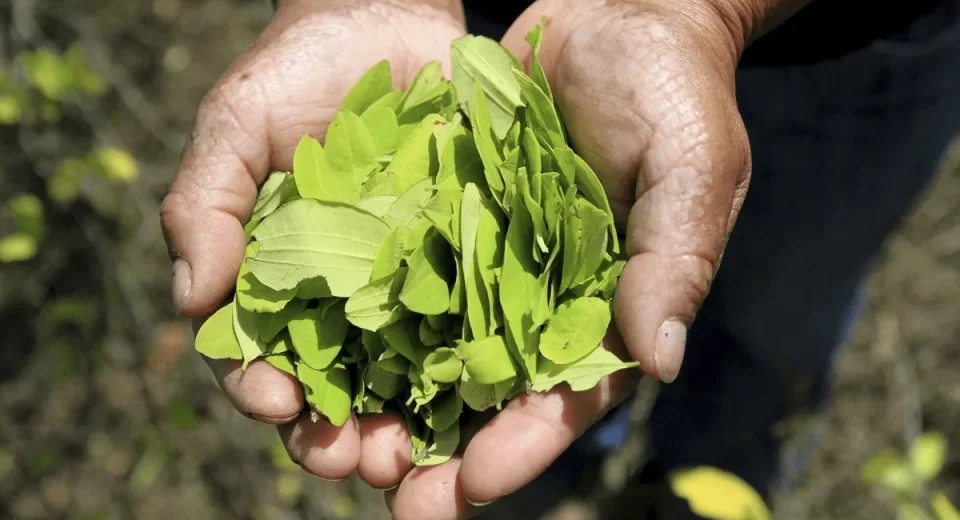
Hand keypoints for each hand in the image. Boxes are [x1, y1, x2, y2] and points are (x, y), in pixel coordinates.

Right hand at [160, 0, 464, 483]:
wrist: (383, 24)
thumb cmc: (295, 78)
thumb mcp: (234, 129)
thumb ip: (203, 206)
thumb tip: (188, 299)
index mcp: (281, 288)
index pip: (264, 361)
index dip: (265, 391)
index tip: (277, 404)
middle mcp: (348, 303)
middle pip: (343, 392)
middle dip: (348, 436)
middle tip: (364, 461)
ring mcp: (415, 289)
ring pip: (413, 380)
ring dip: (417, 428)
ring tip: (422, 457)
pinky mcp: (476, 266)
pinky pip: (480, 326)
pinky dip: (481, 370)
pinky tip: (490, 400)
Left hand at [385, 0, 790, 516]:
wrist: (625, 13)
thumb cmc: (675, 94)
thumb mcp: (693, 171)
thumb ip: (674, 263)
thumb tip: (655, 364)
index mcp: (613, 307)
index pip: (569, 395)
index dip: (524, 445)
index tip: (468, 485)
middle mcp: (548, 298)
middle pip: (493, 392)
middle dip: (443, 448)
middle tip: (386, 496)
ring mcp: (497, 261)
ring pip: (440, 346)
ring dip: (393, 397)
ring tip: (336, 442)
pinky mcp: (456, 220)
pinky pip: (412, 275)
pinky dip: (373, 315)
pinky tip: (325, 349)